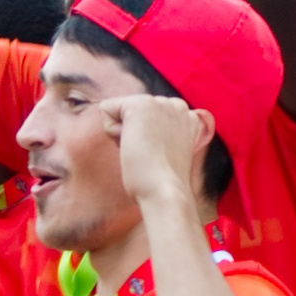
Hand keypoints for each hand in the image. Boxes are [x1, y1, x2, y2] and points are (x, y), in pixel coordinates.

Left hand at [107, 91, 210, 210]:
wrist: (165, 194)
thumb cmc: (162, 185)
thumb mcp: (168, 154)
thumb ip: (161, 136)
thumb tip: (141, 133)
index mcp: (189, 117)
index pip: (150, 120)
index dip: (146, 141)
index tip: (160, 158)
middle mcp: (178, 105)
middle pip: (133, 114)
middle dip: (134, 135)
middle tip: (151, 157)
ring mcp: (161, 102)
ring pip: (120, 111)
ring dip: (124, 135)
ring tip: (143, 152)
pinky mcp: (141, 104)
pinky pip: (106, 109)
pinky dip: (110, 131)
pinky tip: (130, 145)